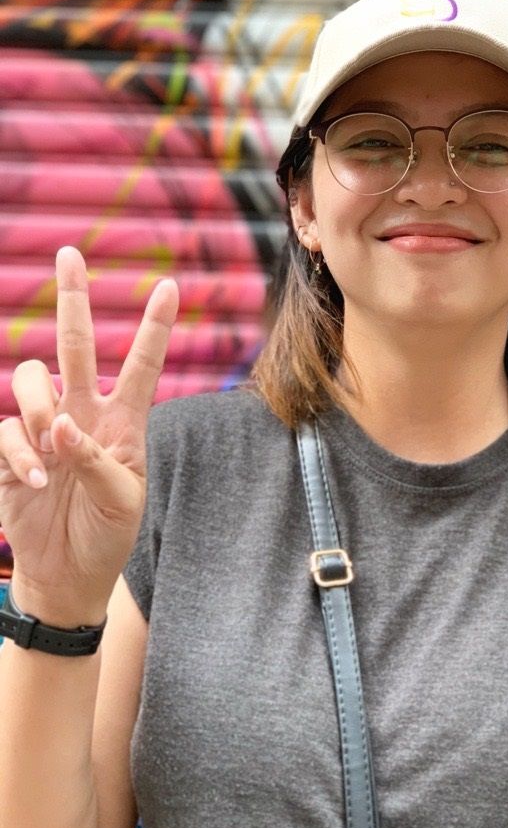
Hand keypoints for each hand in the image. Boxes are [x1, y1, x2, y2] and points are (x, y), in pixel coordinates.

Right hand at [0, 246, 178, 623]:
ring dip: (40, 405)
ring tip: (54, 446)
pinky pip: (5, 429)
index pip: (141, 365)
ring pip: (31, 377)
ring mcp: (43, 429)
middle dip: (73, 298)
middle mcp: (82, 413)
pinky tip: (37, 480)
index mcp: (124, 421)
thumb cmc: (109, 532)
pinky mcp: (10, 450)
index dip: (154, 327)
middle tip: (69, 254)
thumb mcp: (124, 498)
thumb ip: (99, 459)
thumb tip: (63, 423)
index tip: (170, 286)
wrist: (70, 573)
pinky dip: (20, 452)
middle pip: (74, 345)